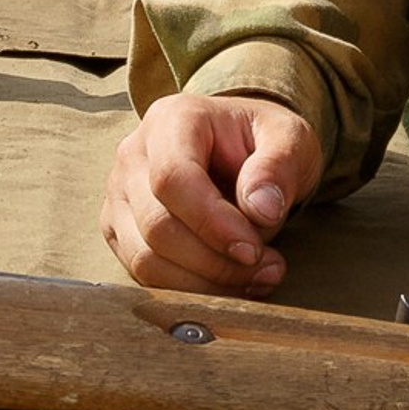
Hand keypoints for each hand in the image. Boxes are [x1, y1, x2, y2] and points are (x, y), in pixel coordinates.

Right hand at [99, 92, 322, 294]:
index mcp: (172, 120)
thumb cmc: (262, 142)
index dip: (211, 223)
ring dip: (204, 283)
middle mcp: (134, 154)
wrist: (240, 149)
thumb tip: (262, 209)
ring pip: (145, 258)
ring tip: (257, 278)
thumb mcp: (289, 138)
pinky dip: (189, 290)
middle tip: (269, 268)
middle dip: (215, 262)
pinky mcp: (120, 229)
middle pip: (157, 225)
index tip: (253, 249)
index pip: (172, 177)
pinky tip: (230, 283)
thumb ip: (278, 166)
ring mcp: (120, 194)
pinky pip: (143, 274)